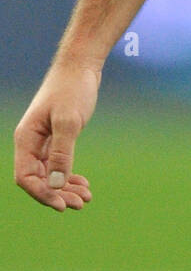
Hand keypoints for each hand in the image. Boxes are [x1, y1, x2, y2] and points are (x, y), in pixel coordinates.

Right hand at [14, 59, 100, 209]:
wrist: (81, 65)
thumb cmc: (72, 88)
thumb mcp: (68, 121)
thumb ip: (62, 153)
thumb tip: (55, 185)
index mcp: (26, 139)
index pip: (26, 177)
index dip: (42, 194)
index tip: (63, 204)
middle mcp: (30, 142)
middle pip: (38, 179)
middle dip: (57, 194)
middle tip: (81, 204)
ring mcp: (43, 140)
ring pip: (49, 174)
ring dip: (65, 188)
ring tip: (86, 198)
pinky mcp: (56, 137)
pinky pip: (58, 164)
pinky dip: (69, 176)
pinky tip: (84, 184)